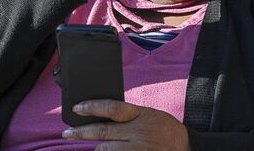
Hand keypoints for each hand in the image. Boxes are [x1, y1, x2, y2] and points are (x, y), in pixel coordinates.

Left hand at [62, 100, 189, 150]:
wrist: (187, 148)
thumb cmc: (167, 131)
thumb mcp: (150, 114)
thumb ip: (130, 115)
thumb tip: (105, 115)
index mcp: (140, 115)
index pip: (112, 107)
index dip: (92, 106)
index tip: (77, 107)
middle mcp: (136, 132)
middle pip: (102, 130)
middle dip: (81, 132)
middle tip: (67, 133)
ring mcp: (136, 149)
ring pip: (105, 150)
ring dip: (98, 150)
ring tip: (95, 148)